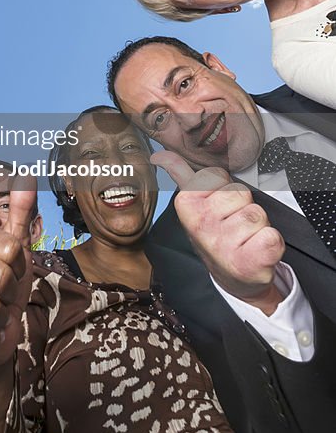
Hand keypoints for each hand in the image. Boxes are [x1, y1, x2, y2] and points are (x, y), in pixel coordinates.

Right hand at [0, 188, 35, 371]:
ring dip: (0, 319)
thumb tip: (28, 175)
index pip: (12, 248)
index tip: (12, 272)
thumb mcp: (17, 252)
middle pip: (2, 277)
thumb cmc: (3, 290)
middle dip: (10, 294)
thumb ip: (20, 214)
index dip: (20, 266)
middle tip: (1, 296)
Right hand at [153, 151, 285, 311]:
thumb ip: (180, 174)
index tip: (216, 207)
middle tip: (233, 225)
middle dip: (242, 206)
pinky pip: (272, 236)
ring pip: (257, 213)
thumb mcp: (194, 204)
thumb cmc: (215, 235)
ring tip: (244, 238)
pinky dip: (271, 243)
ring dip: (258, 225)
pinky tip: (256, 252)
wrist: (232, 277)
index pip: (218, 174)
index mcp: (186, 205)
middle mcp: (201, 226)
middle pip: (241, 192)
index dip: (223, 189)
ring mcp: (224, 246)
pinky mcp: (250, 262)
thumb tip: (159, 155)